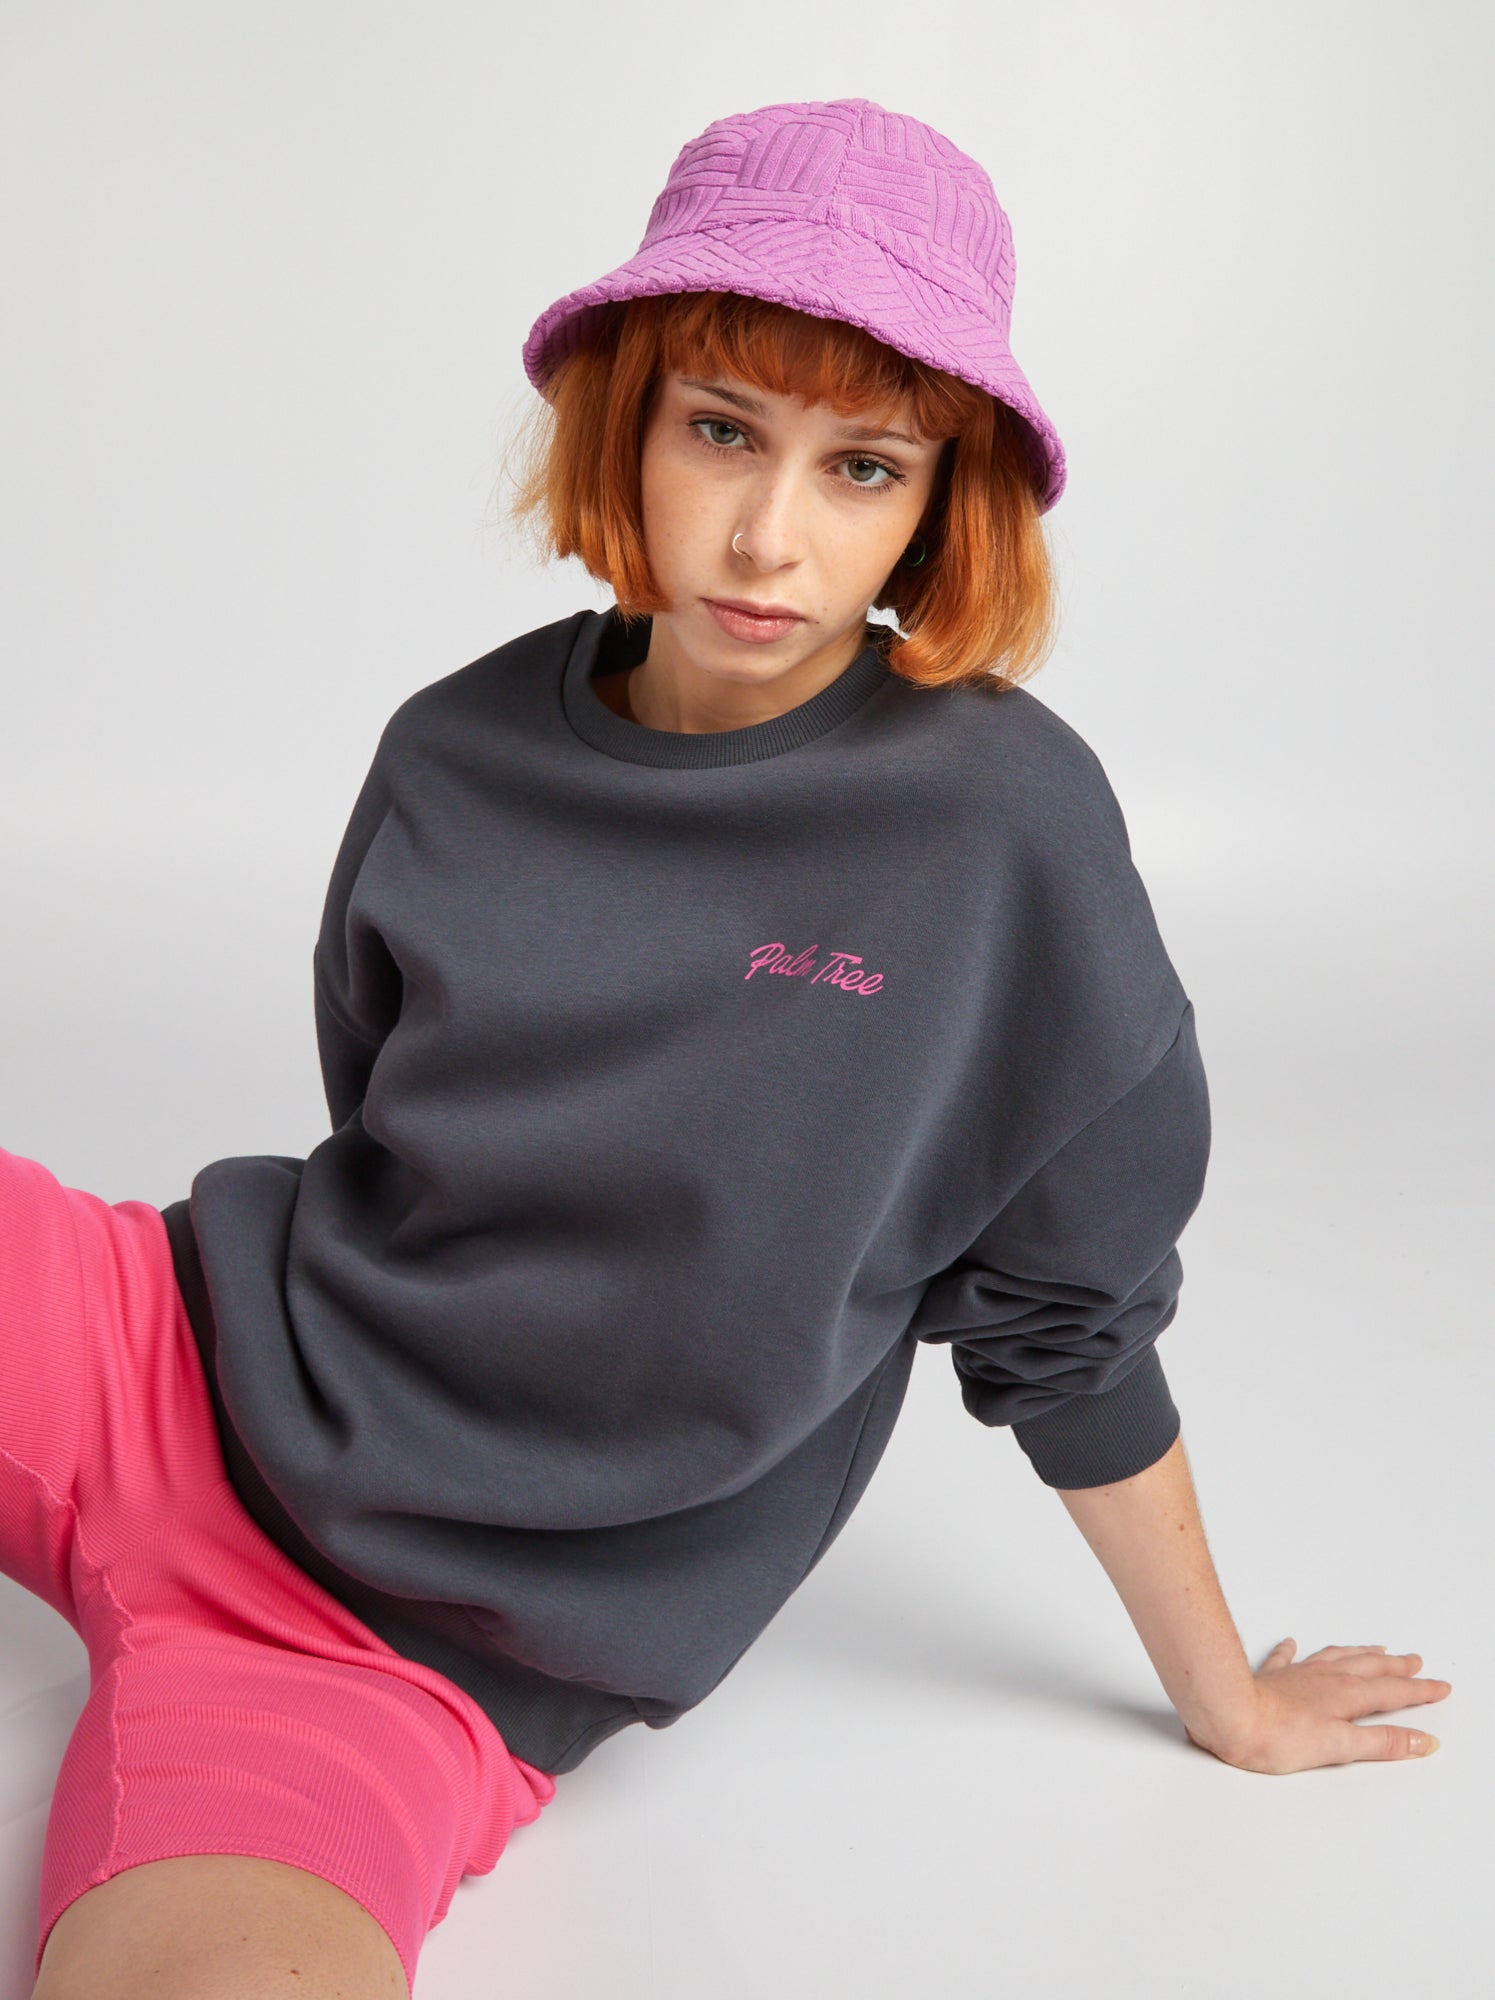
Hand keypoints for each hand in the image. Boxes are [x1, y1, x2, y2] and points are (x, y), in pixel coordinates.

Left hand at [1184, 1639, 1452, 1774]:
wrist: (1228, 1716)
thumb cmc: (1278, 1737)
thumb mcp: (1341, 1747)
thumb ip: (1383, 1743)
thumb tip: (1423, 1741)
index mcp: (1344, 1695)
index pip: (1391, 1692)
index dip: (1419, 1690)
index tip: (1440, 1686)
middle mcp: (1323, 1679)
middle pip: (1368, 1668)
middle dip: (1395, 1666)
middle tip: (1415, 1661)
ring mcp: (1296, 1675)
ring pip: (1335, 1658)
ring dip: (1359, 1653)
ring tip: (1375, 1648)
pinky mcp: (1270, 1679)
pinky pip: (1286, 1658)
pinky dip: (1294, 1651)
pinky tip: (1293, 1642)